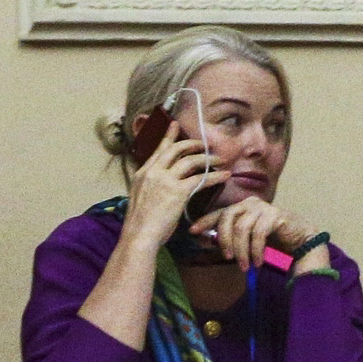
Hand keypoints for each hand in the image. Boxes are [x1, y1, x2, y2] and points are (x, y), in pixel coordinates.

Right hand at [123, 120, 220, 250]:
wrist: (138, 236)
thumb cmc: (140, 223)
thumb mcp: (140, 196)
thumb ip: (150, 185)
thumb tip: (163, 182)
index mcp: (143, 173)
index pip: (159, 149)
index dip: (169, 136)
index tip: (175, 124)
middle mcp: (153, 172)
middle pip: (176, 149)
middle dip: (192, 144)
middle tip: (203, 144)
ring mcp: (166, 180)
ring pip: (191, 161)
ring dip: (207, 159)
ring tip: (219, 160)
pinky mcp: (178, 191)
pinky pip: (201, 178)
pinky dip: (215, 176)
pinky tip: (224, 176)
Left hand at [202, 194, 314, 271]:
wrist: (298, 237)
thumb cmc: (270, 238)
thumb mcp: (246, 238)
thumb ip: (230, 236)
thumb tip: (206, 240)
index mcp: (241, 207)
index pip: (219, 212)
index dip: (205, 221)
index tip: (192, 231)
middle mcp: (250, 203)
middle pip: (228, 218)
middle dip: (225, 240)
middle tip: (228, 258)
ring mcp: (262, 207)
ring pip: (242, 228)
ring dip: (242, 251)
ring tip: (245, 266)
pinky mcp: (274, 214)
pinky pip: (258, 233)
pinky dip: (256, 250)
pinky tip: (258, 262)